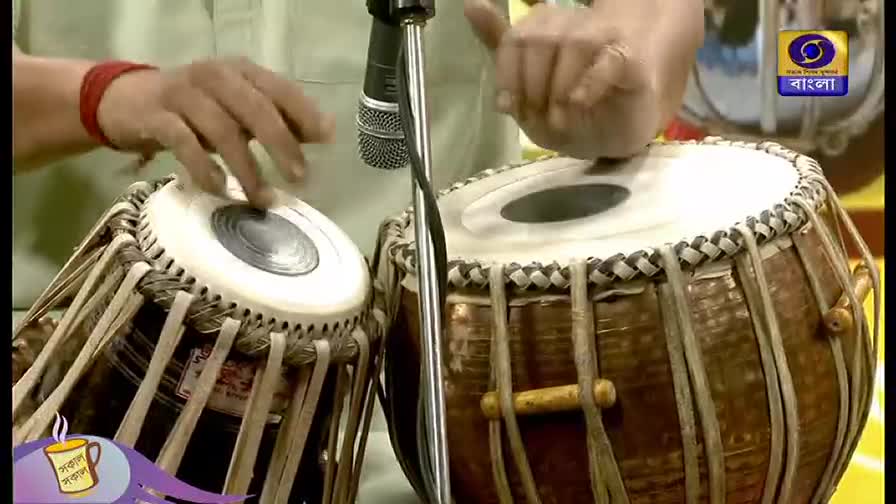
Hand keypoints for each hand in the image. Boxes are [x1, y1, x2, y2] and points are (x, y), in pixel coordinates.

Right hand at [97, 58, 334, 206]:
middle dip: (281, 145)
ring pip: (223, 129)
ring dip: (246, 167)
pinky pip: (184, 143)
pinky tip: (219, 188)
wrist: (123, 101)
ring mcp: (183, 94)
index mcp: (240, 71)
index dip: (304, 113)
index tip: (325, 141)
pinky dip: (205, 168)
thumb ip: (275, 118)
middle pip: (255, 109)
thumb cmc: (194, 110)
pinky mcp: (156, 117)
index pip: (279, 89)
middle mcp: (214, 76)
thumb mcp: (235, 109)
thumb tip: (322, 132)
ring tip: (260, 198)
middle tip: (299, 177)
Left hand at [465, 0, 690, 159]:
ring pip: (574, 42)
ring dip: (557, 86)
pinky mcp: (630, 61)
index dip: (507, 74)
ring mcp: (605, 40)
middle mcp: (574, 26)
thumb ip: (501, 49)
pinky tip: (577, 103)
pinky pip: (609, 60)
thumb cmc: (567, 113)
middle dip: (530, 83)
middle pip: (540, 37)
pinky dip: (588, 83)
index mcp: (545, 30)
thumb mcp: (524, 92)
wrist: (609, 140)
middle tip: (534, 115)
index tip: (508, 107)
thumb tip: (471, 3)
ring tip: (557, 118)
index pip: (516, 37)